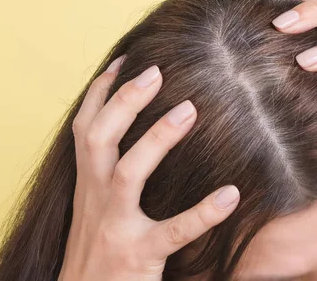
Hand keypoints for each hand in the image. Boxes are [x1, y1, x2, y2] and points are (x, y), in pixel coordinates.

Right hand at [58, 56, 239, 280]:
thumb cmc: (96, 248)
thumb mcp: (93, 206)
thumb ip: (107, 172)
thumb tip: (132, 136)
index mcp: (88, 183)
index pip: (85, 128)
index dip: (100, 92)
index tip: (124, 60)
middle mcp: (96, 199)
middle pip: (99, 138)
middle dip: (124, 101)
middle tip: (156, 71)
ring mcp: (116, 227)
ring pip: (128, 174)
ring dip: (156, 140)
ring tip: (189, 109)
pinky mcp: (140, 255)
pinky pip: (174, 230)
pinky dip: (203, 212)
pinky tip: (231, 194)